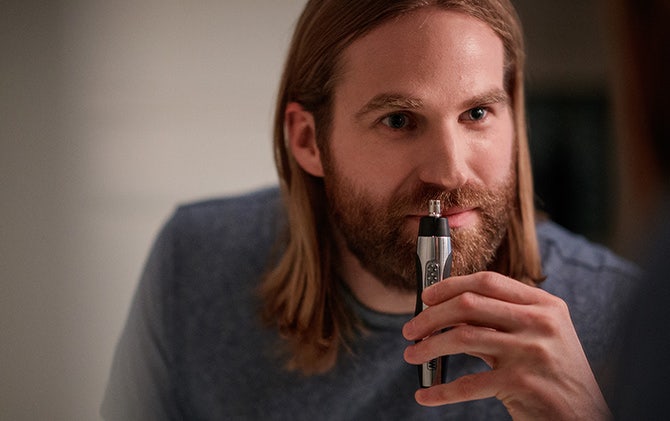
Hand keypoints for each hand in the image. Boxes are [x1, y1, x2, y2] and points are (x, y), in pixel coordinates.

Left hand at [402, 271, 610, 420]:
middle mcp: (540, 323)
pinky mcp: (523, 383)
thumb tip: (448, 314)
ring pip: (462, 338)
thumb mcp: (537, 338)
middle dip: (431, 316)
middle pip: (469, 304)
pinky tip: (426, 395)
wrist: (585, 417)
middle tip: (410, 329)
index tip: (426, 296)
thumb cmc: (554, 375)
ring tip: (412, 355)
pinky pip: (469, 384)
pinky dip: (441, 391)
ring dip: (428, 347)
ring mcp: (532, 352)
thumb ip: (500, 322)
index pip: (488, 281)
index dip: (451, 285)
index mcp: (544, 305)